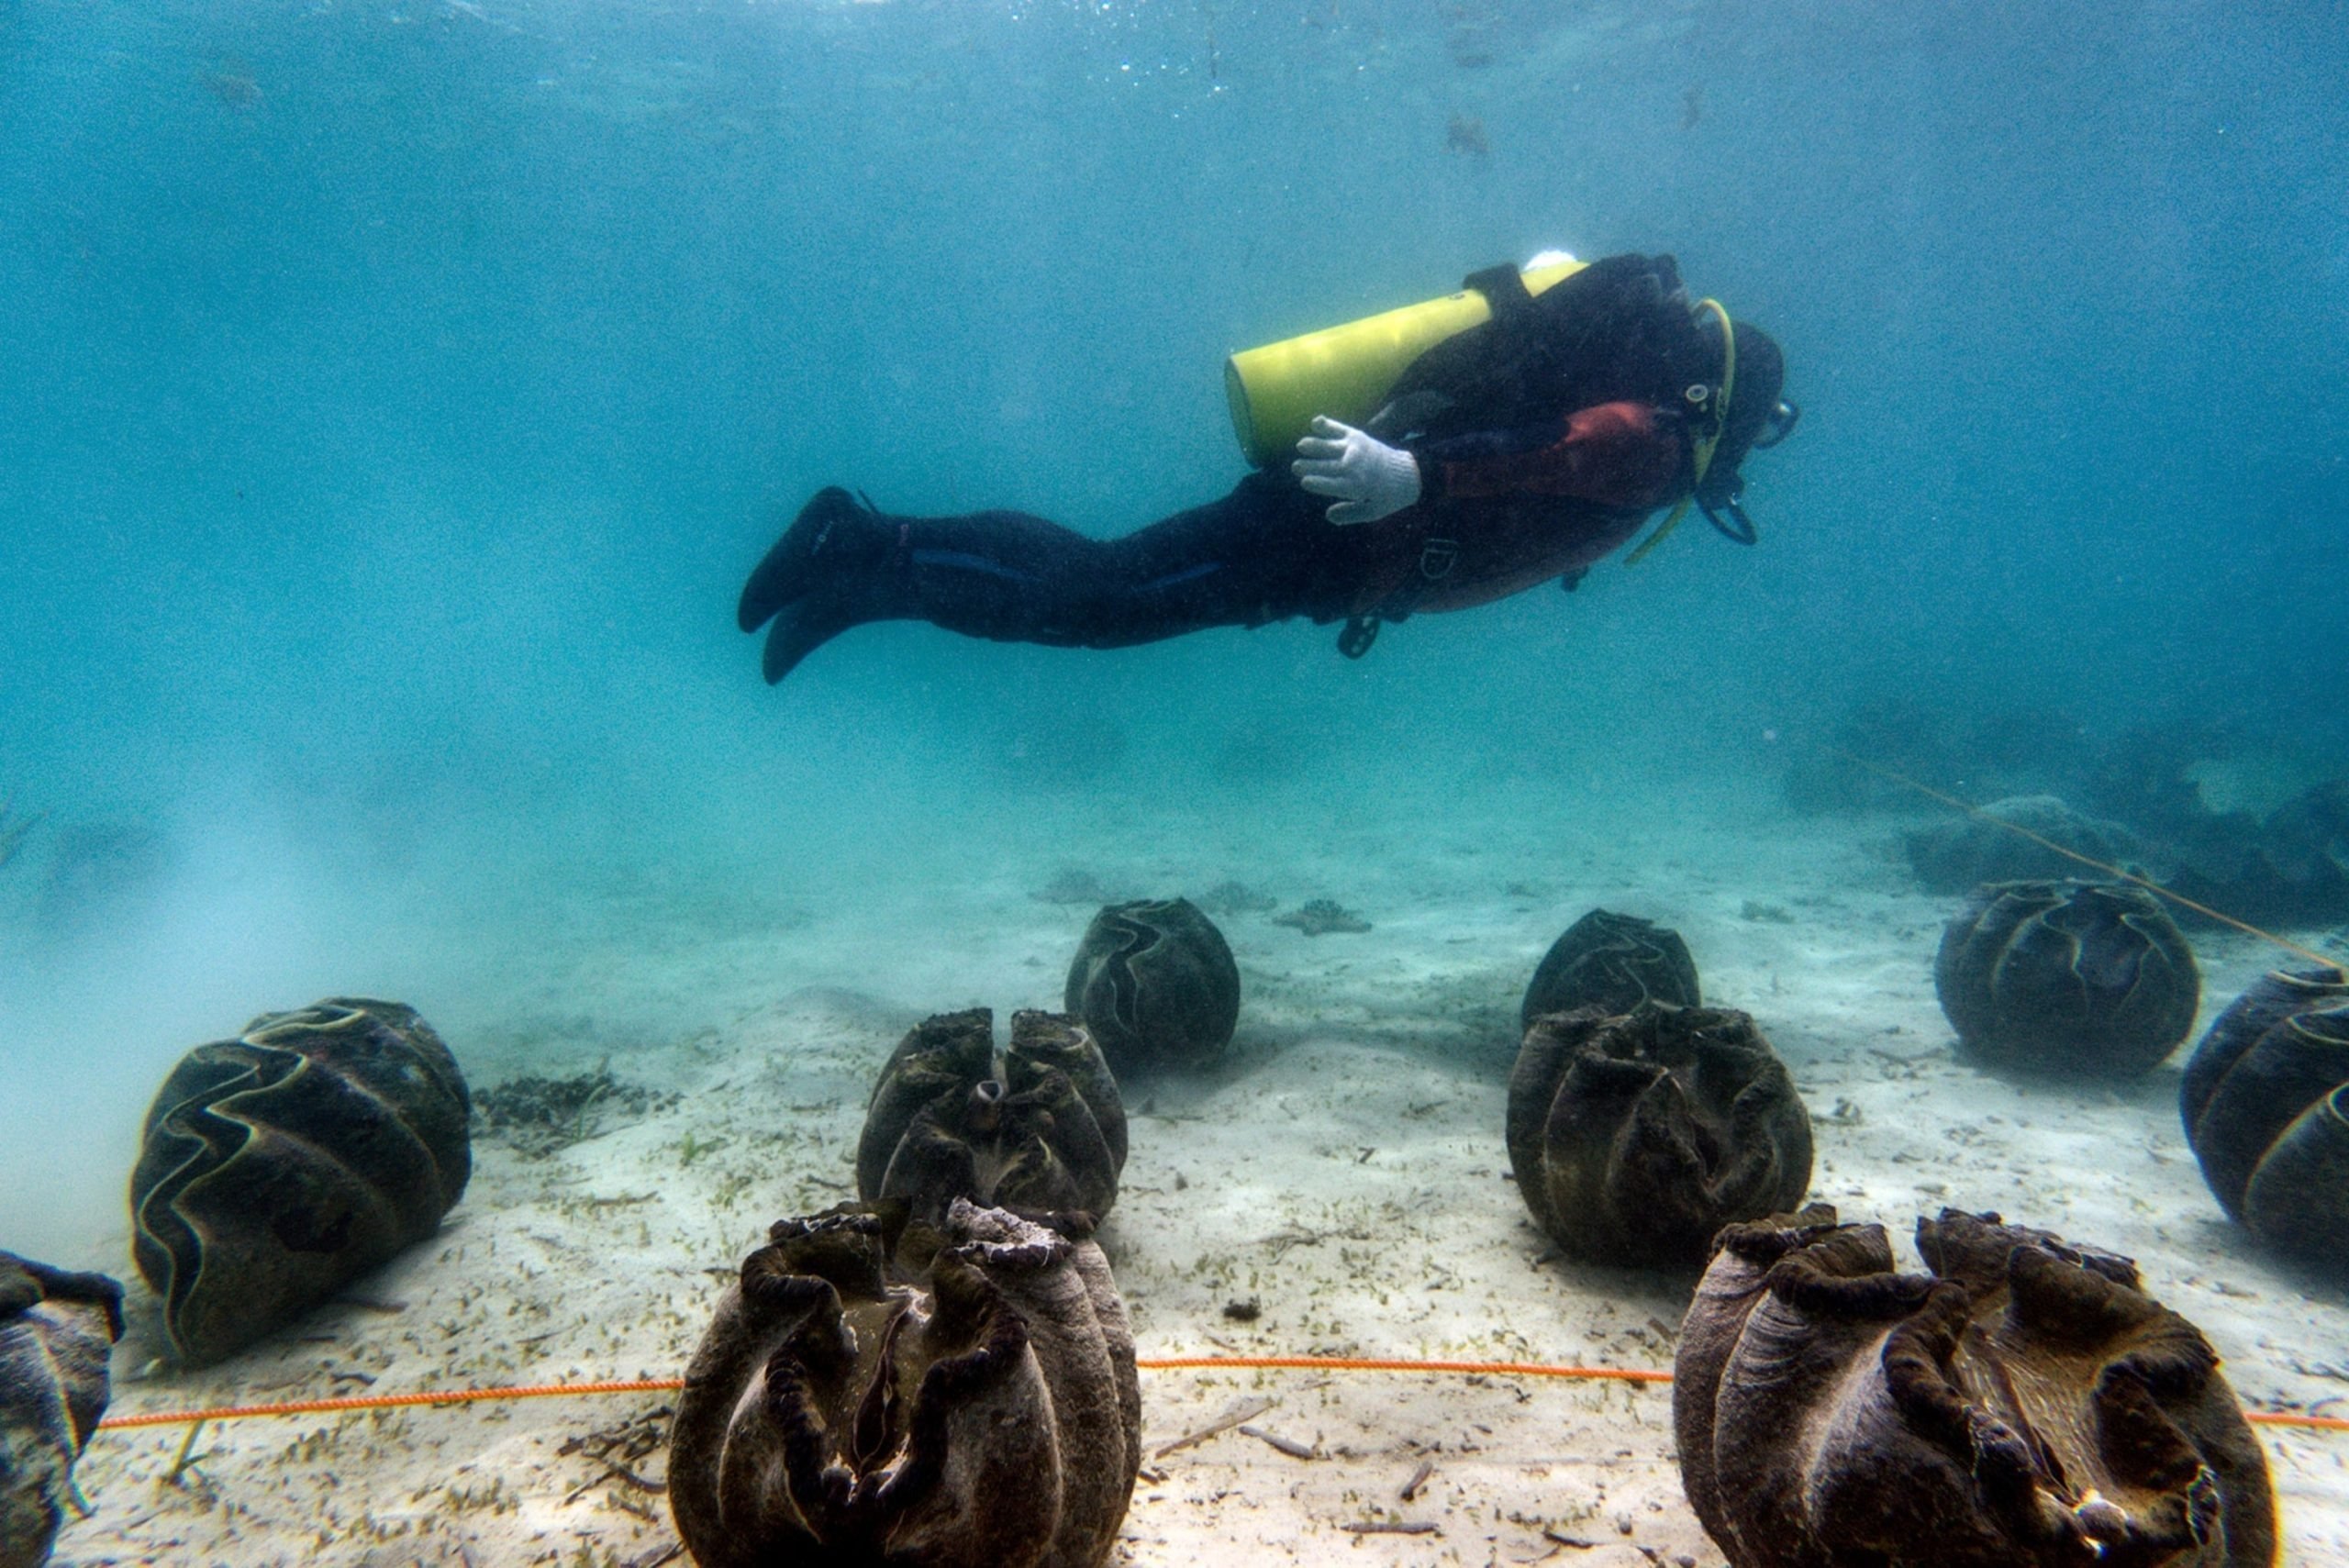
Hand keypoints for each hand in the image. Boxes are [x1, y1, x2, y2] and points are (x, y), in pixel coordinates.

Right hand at [1291, 415, 1421, 524]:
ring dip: (1316, 445)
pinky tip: (1315, 422)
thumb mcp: (1372, 512)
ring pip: (1332, 447)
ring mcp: (1356, 449)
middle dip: (1311, 466)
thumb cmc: (1386, 497)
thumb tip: (1328, 515)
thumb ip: (1350, 515)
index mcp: (1359, 486)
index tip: (1305, 482)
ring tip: (1301, 446)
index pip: (1335, 485)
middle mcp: (1356, 466)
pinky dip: (1328, 425)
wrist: (1406, 474)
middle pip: (1329, 467)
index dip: (1319, 483)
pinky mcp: (1357, 437)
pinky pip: (1340, 430)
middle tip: (1296, 467)